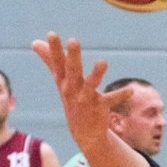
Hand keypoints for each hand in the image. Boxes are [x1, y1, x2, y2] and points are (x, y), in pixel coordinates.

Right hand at [32, 33, 131, 152]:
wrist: (83, 132)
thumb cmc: (72, 100)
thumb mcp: (60, 81)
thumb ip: (50, 60)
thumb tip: (35, 42)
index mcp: (63, 82)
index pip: (57, 63)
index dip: (54, 49)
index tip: (52, 34)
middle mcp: (72, 90)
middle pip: (72, 71)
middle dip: (72, 57)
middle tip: (73, 41)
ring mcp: (85, 99)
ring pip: (90, 85)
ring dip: (96, 74)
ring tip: (103, 62)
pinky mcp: (99, 107)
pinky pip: (111, 100)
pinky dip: (121, 95)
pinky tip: (131, 90)